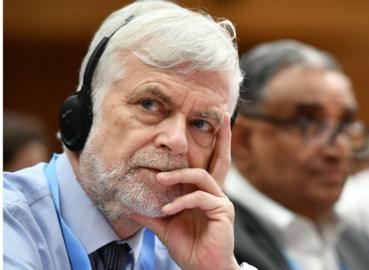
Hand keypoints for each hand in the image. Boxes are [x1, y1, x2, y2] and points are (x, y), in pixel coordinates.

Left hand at [129, 113, 238, 269]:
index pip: (209, 164)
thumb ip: (152, 214)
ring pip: (201, 176)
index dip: (214, 144)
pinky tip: (168, 210)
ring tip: (159, 180)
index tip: (215, 124)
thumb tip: (128, 207)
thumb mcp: (166, 227)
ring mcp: (221, 201)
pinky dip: (182, 201)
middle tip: (222, 117)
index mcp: (205, 193)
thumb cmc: (190, 248)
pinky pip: (200, 198)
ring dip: (179, 175)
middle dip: (223, 138)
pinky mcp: (223, 211)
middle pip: (221, 159)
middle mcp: (216, 193)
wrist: (203, 269)